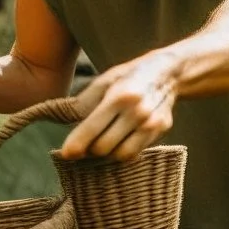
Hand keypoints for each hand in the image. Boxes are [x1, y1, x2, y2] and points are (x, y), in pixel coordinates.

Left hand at [60, 51, 178, 160]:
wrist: (166, 73)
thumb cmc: (127, 77)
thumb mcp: (102, 83)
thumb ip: (83, 105)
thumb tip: (61, 123)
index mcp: (119, 96)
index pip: (92, 128)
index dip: (77, 144)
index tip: (66, 154)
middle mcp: (138, 112)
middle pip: (104, 147)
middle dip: (89, 149)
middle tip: (84, 144)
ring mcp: (152, 124)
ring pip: (120, 155)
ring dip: (106, 154)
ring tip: (101, 142)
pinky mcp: (161, 132)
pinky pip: (135, 153)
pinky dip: (122, 152)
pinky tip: (117, 141)